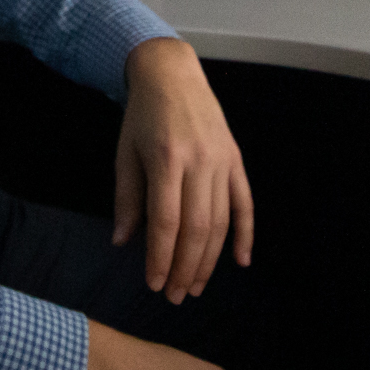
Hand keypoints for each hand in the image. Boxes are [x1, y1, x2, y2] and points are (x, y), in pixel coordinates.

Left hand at [114, 36, 252, 300]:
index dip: (160, 258)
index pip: (166, 222)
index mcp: (166, 159)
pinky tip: (240, 261)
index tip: (153, 283)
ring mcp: (222, 160)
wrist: (172, 73)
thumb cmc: (142, 115)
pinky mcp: (235, 159)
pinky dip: (246, 234)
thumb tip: (123, 242)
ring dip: (210, 259)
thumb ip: (127, 199)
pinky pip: (245, 202)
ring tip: (195, 286)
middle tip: (174, 295)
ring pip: (221, 221)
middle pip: (197, 228)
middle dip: (186, 267)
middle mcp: (199, 161)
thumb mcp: (125, 153)